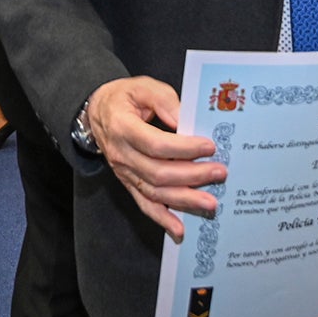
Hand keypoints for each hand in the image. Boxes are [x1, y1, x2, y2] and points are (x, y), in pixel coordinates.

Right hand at [87, 77, 227, 241]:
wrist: (98, 111)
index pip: (155, 144)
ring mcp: (124, 172)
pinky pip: (145, 204)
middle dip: (192, 175)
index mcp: (123, 127)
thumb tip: (187, 122)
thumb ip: (166, 102)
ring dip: (184, 200)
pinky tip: (179, 229)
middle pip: (158, 172)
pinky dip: (162, 219)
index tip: (209, 146)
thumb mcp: (143, 87)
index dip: (184, 148)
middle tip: (219, 173)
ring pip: (155, 192)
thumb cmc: (124, 97)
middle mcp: (121, 154)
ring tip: (210, 203)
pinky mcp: (128, 183)